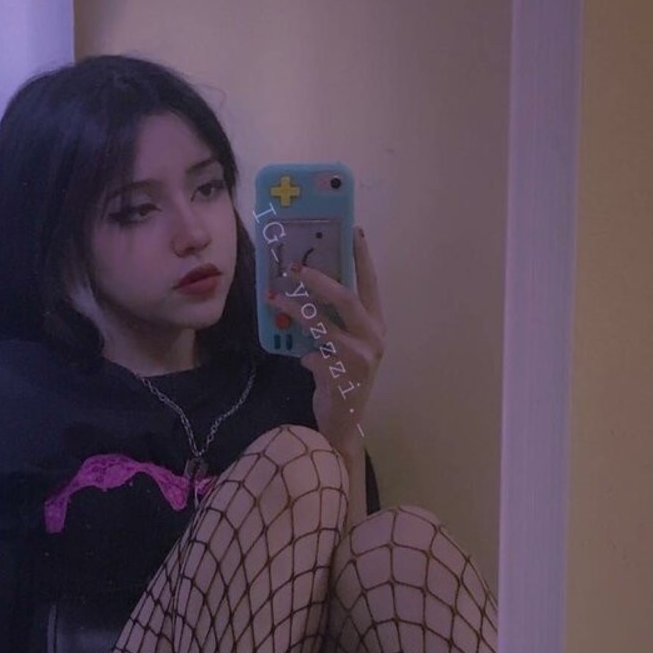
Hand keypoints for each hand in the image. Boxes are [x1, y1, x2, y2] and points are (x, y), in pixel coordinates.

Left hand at [265, 226, 385, 453]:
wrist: (343, 422)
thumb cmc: (341, 378)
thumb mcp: (345, 344)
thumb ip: (334, 320)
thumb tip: (305, 287)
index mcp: (376, 325)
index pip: (370, 284)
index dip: (362, 257)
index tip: (353, 230)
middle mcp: (373, 339)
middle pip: (347, 299)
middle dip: (319, 280)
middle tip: (296, 267)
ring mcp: (360, 360)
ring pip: (324, 326)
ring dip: (297, 310)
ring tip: (276, 299)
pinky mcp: (342, 378)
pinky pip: (314, 357)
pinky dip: (304, 355)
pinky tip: (301, 359)